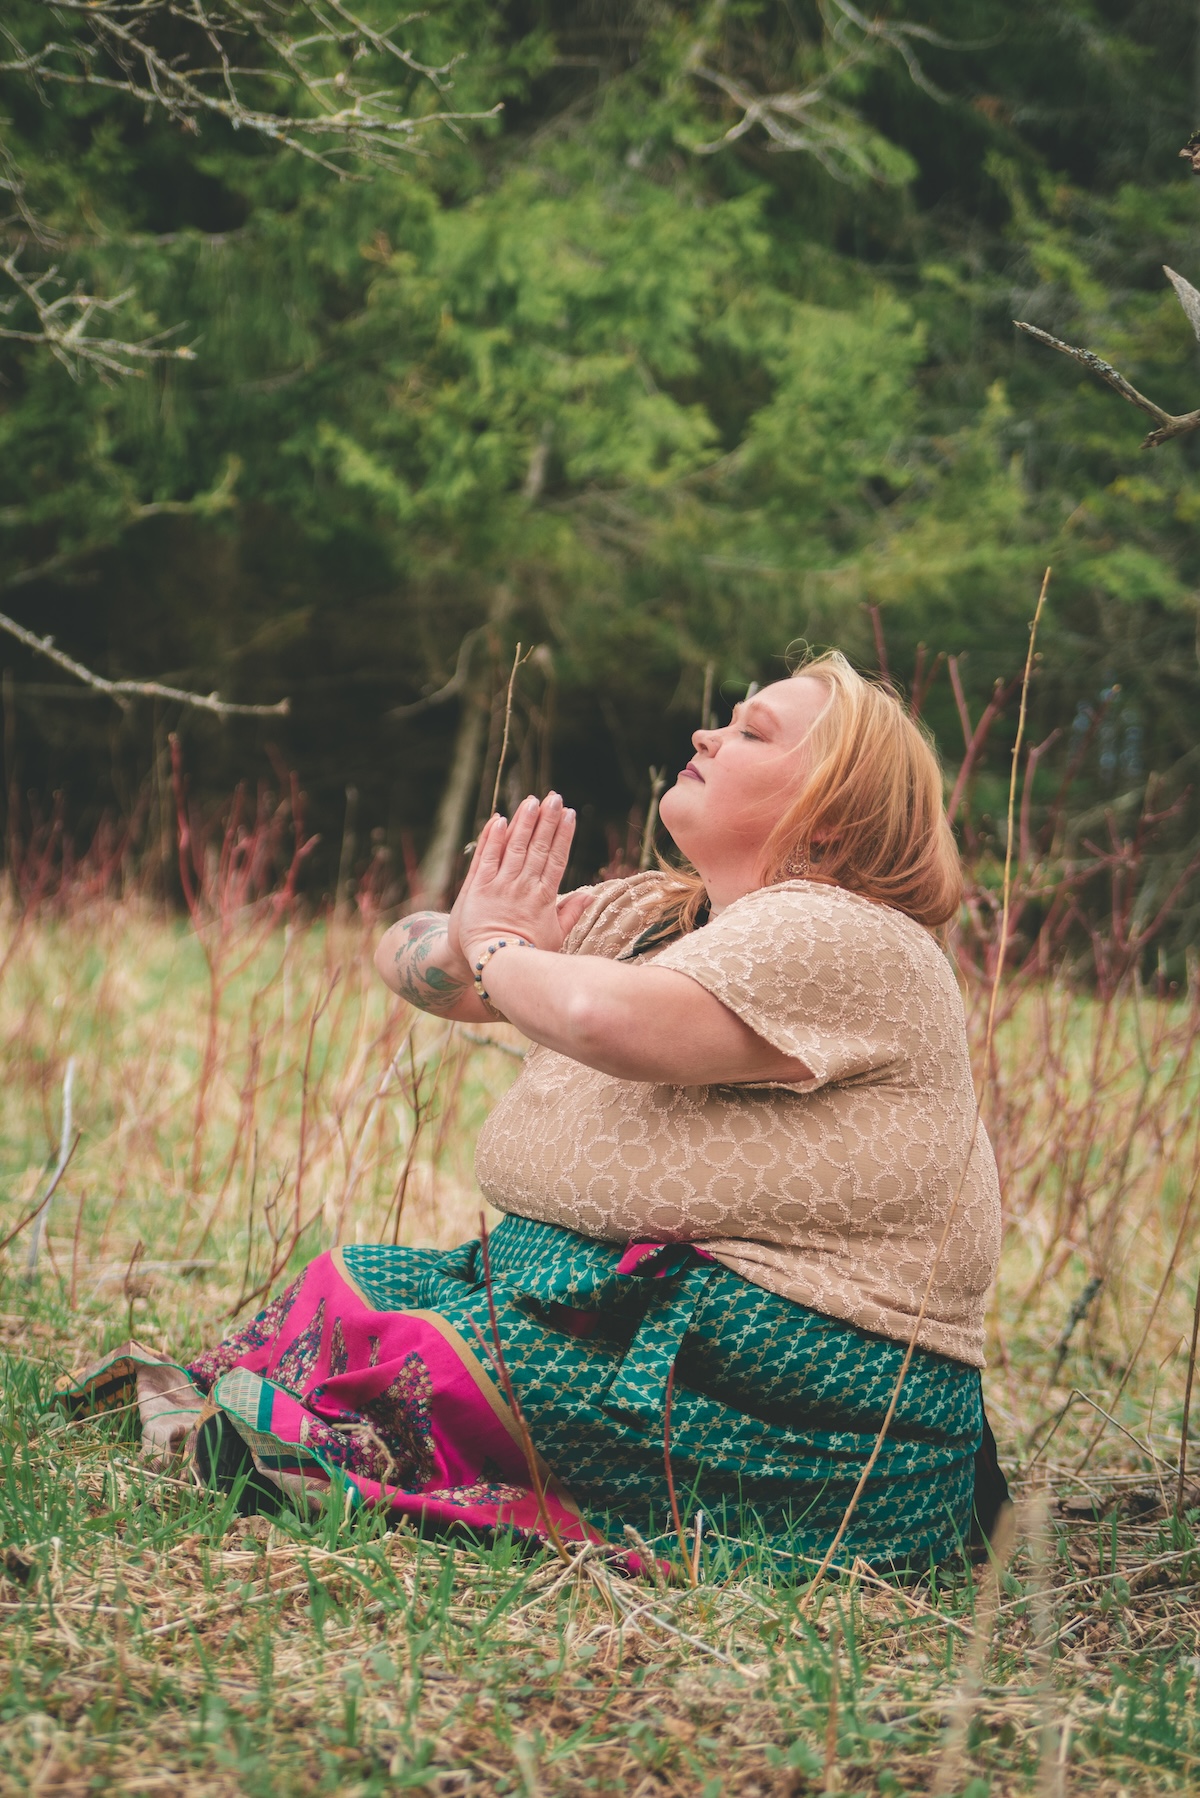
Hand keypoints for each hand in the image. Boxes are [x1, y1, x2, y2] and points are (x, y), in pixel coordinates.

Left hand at [449, 793, 578, 966]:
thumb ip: (571, 913)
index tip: (570, 814)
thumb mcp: (555, 936)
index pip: (557, 859)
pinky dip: (493, 838)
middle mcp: (524, 887)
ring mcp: (501, 885)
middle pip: (539, 847)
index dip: (564, 835)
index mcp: (544, 897)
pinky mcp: (478, 887)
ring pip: (515, 847)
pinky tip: (499, 819)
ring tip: (532, 801)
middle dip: (547, 820)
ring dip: (524, 822)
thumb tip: (590, 894)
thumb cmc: (527, 954)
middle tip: (555, 797)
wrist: (493, 964)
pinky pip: (487, 858)